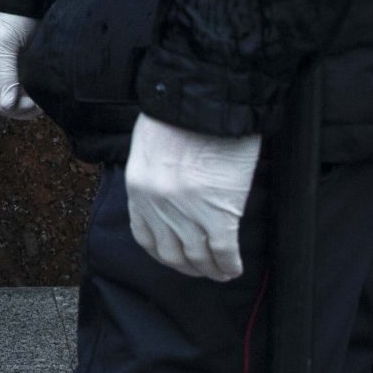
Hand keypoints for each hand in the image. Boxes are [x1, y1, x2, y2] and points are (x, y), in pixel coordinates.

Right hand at [0, 12, 41, 119]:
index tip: (22, 102)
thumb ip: (6, 74)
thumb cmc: (13, 17)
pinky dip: (37, 97)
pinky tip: (45, 96)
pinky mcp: (30, 70)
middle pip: (3, 102)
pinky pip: (30, 91)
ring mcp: (14, 71)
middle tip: (36, 105)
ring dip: (29, 105)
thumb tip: (6, 105)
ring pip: (18, 100)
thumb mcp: (4, 44)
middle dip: (19, 108)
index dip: (3, 104)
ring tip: (42, 102)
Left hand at [124, 113, 262, 281]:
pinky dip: (229, 264)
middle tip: (202, 270)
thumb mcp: (150, 144)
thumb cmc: (179, 112)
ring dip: (211, 270)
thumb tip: (171, 189)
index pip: (145, 236)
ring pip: (198, 257)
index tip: (176, 257)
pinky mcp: (218, 214)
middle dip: (188, 267)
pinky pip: (223, 251)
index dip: (162, 252)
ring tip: (221, 272)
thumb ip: (156, 172)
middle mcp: (158, 206)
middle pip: (172, 253)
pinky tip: (234, 268)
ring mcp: (187, 213)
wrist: (205, 100)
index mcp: (138, 188)